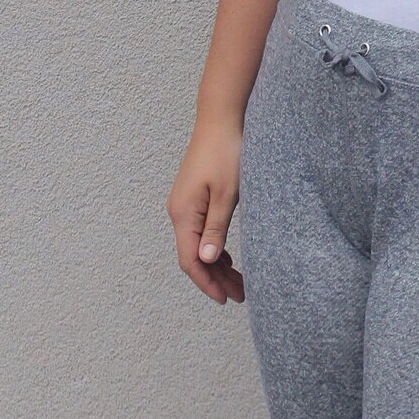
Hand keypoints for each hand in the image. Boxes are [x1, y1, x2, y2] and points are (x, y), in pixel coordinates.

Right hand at [166, 122, 245, 303]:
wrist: (220, 120)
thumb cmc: (226, 153)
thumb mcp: (226, 195)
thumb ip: (215, 229)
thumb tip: (205, 260)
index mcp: (183, 214)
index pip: (190, 260)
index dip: (206, 283)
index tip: (225, 299)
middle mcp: (178, 212)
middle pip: (193, 256)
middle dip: (215, 278)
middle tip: (241, 295)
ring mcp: (184, 204)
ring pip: (197, 244)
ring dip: (216, 264)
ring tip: (239, 282)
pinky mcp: (192, 197)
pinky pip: (199, 231)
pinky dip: (214, 247)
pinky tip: (229, 257)